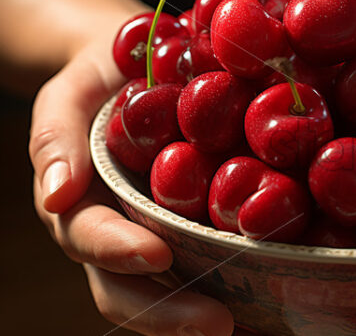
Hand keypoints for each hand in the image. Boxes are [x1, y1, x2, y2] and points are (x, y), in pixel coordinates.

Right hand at [29, 38, 234, 335]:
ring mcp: (159, 235)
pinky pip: (212, 264)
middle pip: (129, 289)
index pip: (90, 238)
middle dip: (168, 314)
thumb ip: (55, 138)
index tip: (157, 254)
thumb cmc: (102, 78)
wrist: (140, 69)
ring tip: (255, 328)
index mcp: (83, 204)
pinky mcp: (199, 227)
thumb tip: (57, 195)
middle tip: (217, 324)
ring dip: (204, 316)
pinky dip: (239, 290)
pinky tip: (278, 298)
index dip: (118, 250)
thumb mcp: (72, 93)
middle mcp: (119, 232)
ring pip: (172, 291)